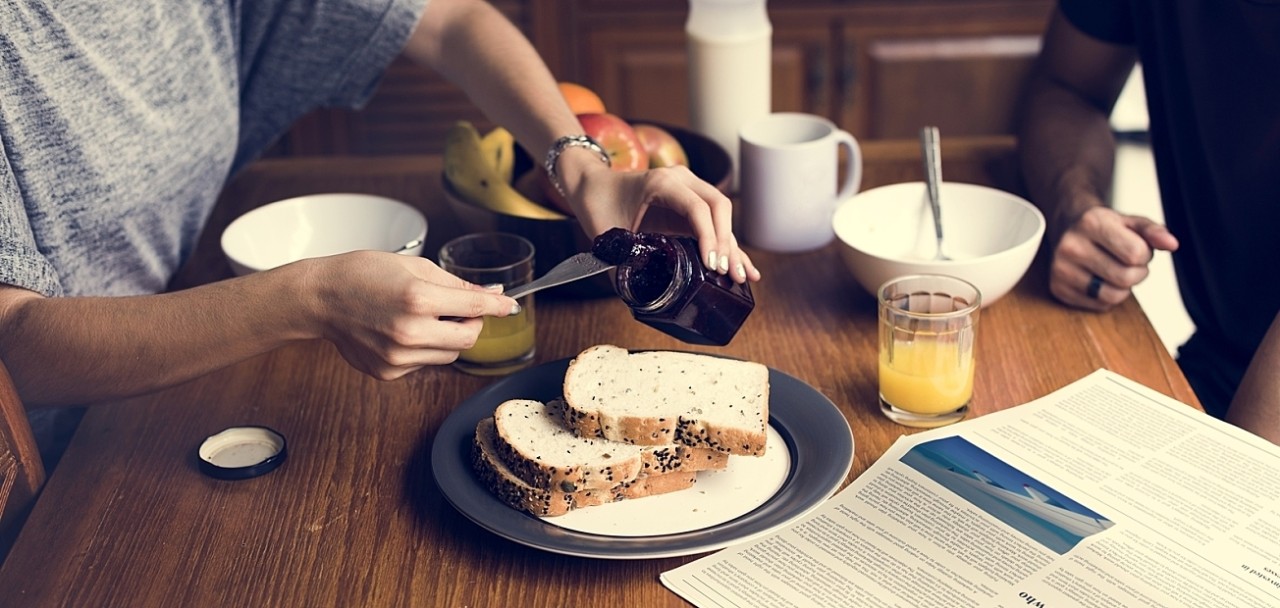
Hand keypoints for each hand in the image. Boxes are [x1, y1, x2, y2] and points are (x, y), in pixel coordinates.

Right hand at [303, 251, 519, 379]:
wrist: (320, 298)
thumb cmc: (362, 274)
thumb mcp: (413, 266)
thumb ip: (455, 284)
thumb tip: (489, 294)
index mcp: (418, 299)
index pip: (476, 307)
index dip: (499, 306)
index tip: (511, 306)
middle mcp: (410, 331)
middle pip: (468, 337)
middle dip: (472, 322)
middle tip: (460, 308)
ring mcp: (398, 356)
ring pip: (449, 353)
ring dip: (448, 336)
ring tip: (423, 317)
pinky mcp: (389, 372)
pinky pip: (424, 362)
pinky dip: (424, 348)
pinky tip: (401, 330)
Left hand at [569, 160, 761, 284]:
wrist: (594, 186)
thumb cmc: (599, 205)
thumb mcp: (608, 234)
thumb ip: (623, 262)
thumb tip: (640, 297)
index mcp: (662, 183)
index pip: (697, 208)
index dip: (708, 237)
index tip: (711, 266)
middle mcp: (681, 181)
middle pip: (719, 207)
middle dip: (727, 243)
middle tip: (729, 275)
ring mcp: (690, 190)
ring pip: (721, 217)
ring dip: (732, 247)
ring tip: (744, 277)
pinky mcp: (691, 205)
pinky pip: (715, 223)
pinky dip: (727, 245)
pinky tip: (744, 267)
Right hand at [1049, 206, 1178, 310]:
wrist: (1067, 227)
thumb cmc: (1103, 227)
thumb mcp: (1130, 222)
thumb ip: (1153, 231)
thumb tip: (1172, 244)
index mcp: (1091, 223)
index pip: (1136, 253)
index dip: (1144, 254)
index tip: (1134, 247)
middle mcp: (1071, 246)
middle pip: (1125, 277)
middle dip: (1136, 273)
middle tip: (1127, 262)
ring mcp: (1061, 269)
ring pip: (1113, 296)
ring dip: (1123, 288)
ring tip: (1114, 271)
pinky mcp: (1058, 288)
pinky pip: (1099, 305)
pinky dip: (1106, 296)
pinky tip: (1098, 279)